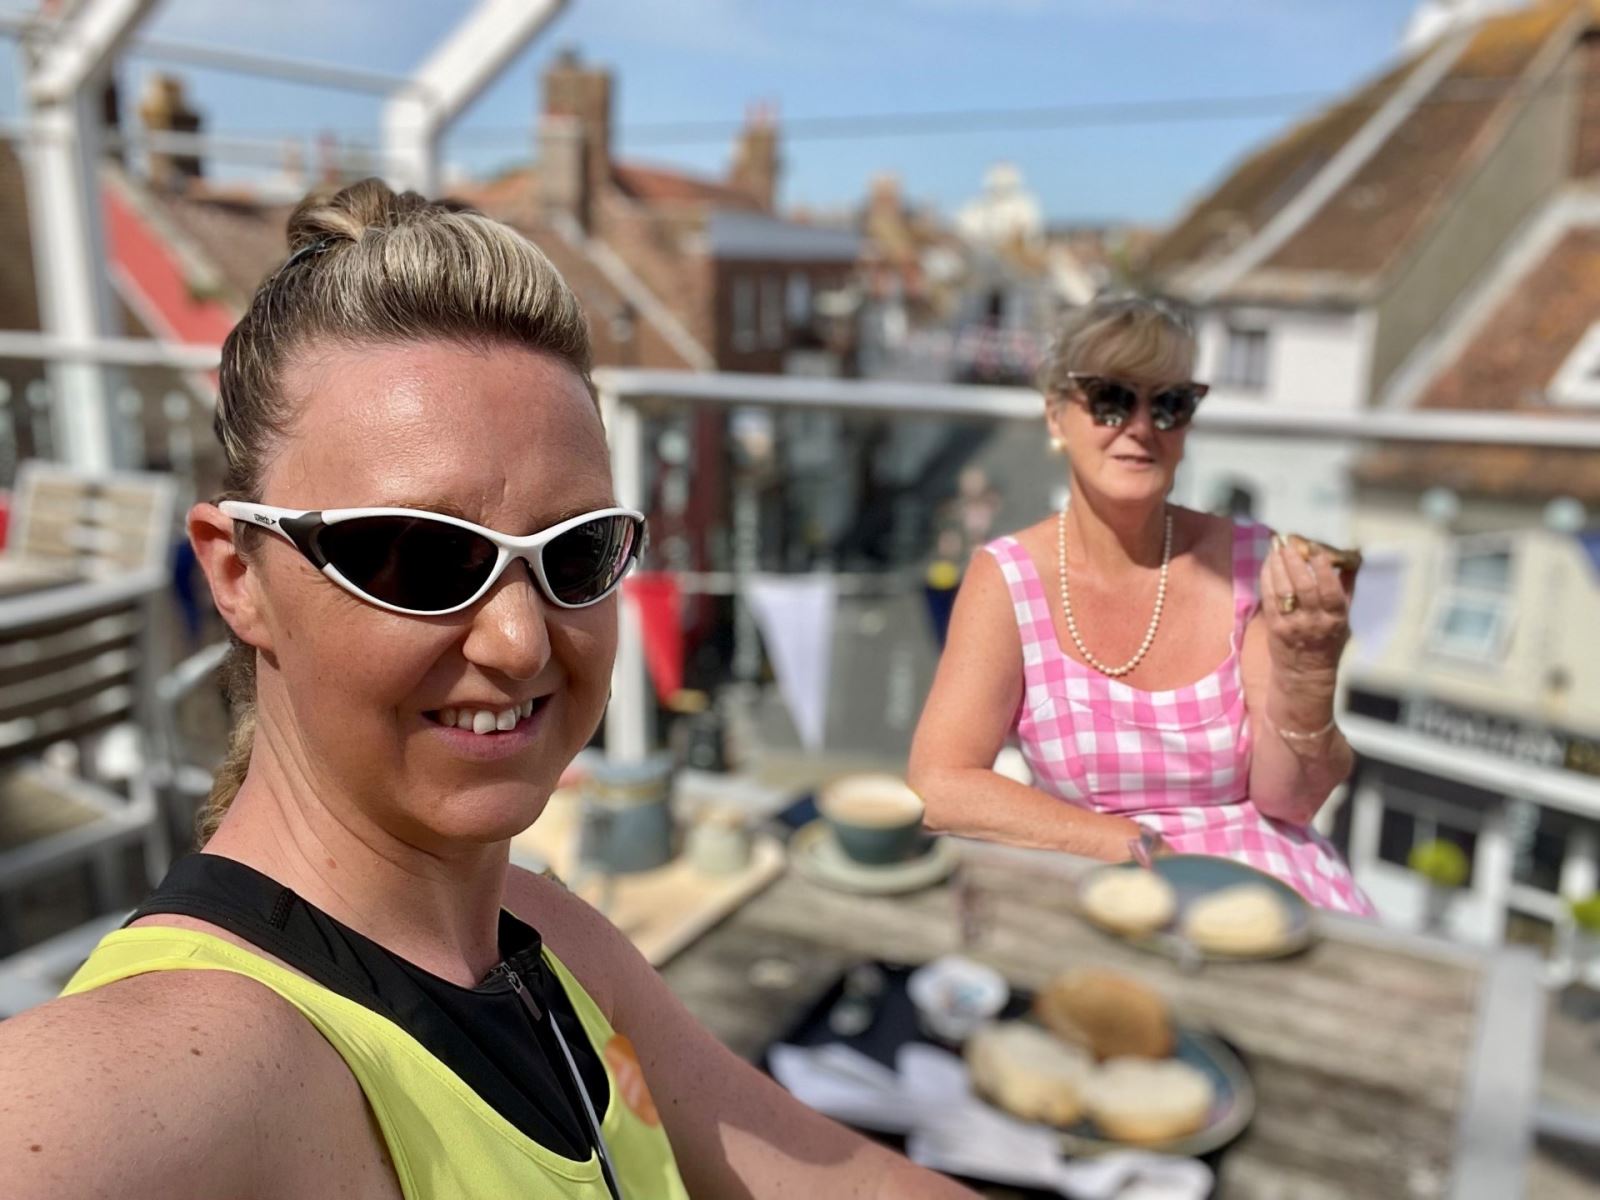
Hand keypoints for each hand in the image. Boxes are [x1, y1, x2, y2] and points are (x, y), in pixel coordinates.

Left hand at [1260, 533, 1352, 676]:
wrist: (1305, 673)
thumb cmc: (1328, 642)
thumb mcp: (1344, 619)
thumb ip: (1346, 589)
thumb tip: (1350, 559)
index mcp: (1335, 618)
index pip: (1330, 590)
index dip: (1322, 568)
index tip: (1315, 549)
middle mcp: (1314, 621)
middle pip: (1303, 586)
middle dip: (1294, 561)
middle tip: (1288, 542)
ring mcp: (1292, 624)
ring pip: (1283, 590)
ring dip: (1278, 565)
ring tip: (1276, 547)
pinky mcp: (1274, 627)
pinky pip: (1269, 598)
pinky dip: (1267, 578)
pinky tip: (1268, 563)